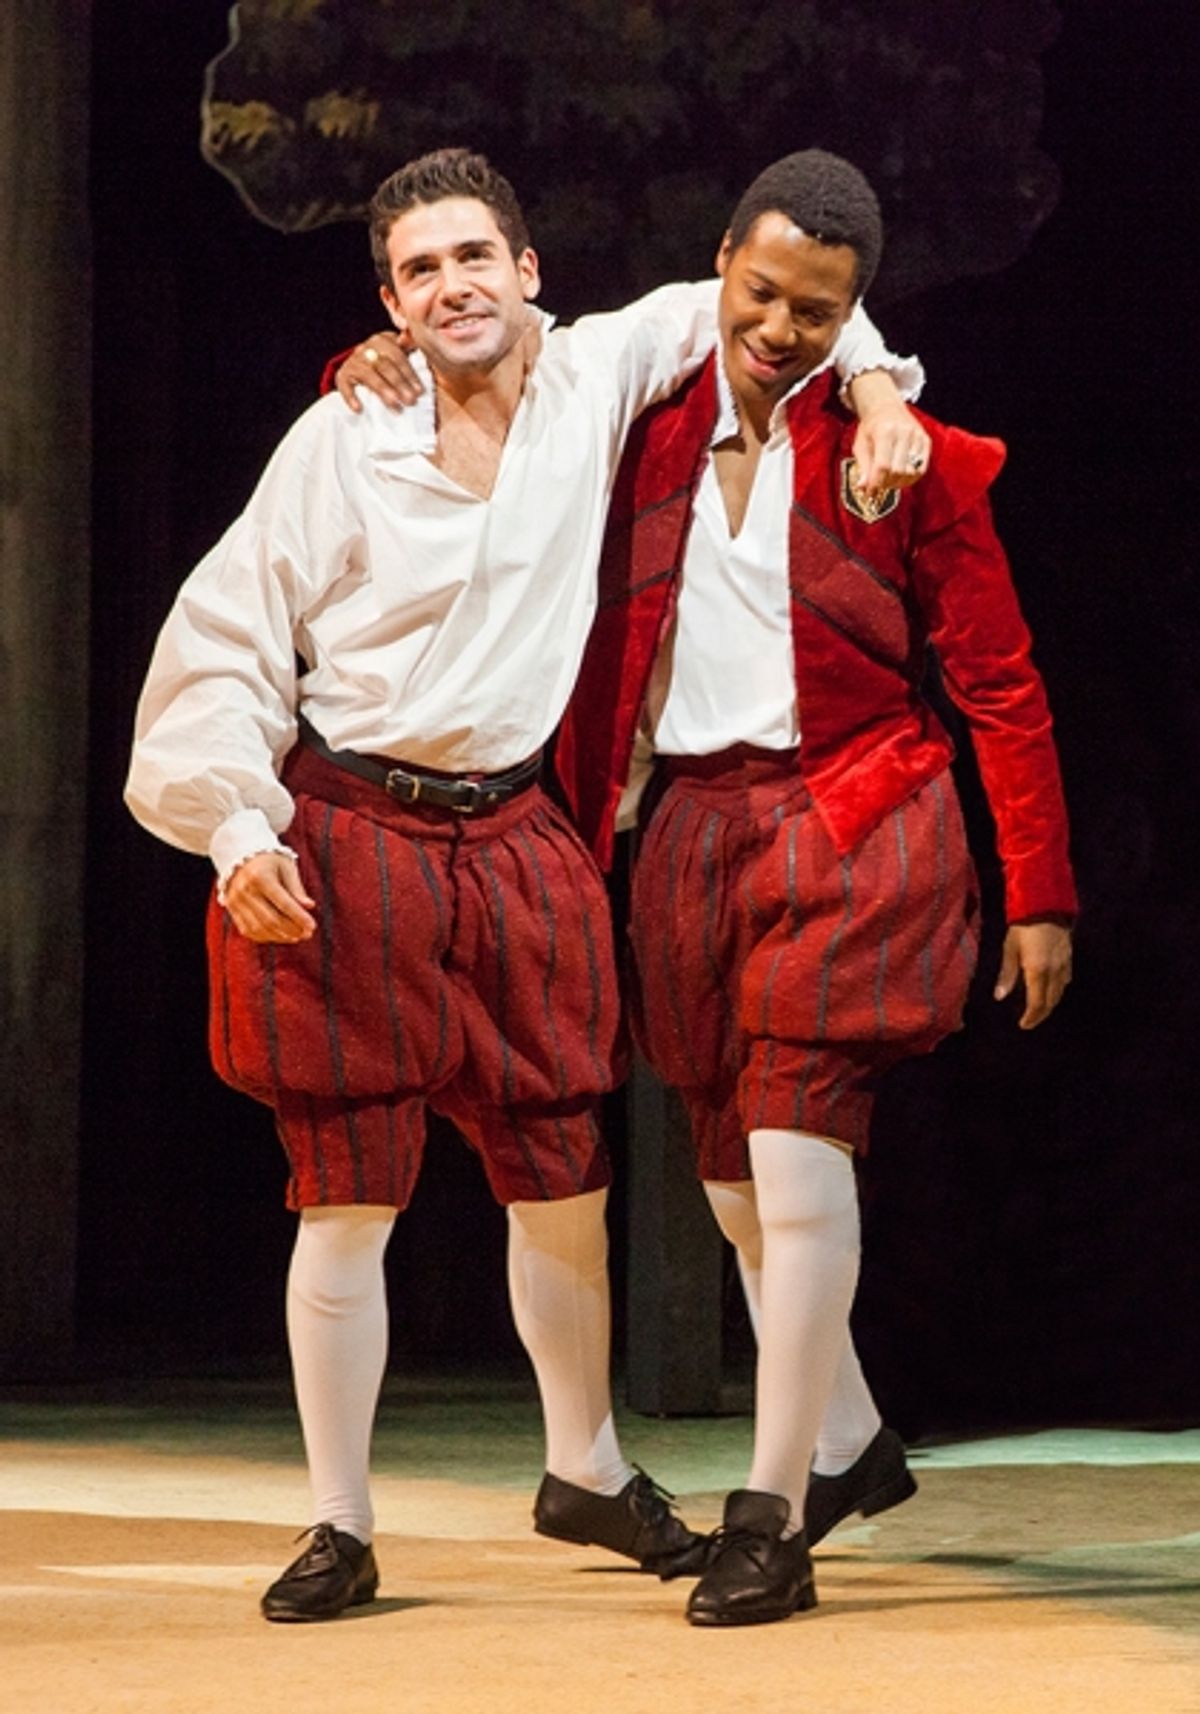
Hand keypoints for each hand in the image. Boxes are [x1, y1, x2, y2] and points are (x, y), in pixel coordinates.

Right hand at [224, 852, 315, 942]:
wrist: (240, 854)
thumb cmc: (269, 860)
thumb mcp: (286, 867)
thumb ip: (296, 888)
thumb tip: (310, 906)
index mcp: (260, 876)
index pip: (283, 903)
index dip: (299, 917)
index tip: (312, 926)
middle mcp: (245, 890)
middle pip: (271, 919)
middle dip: (292, 929)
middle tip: (307, 934)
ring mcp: (235, 901)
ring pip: (259, 928)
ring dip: (280, 936)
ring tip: (297, 936)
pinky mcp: (231, 909)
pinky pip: (248, 930)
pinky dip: (266, 936)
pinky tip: (281, 935)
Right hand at [336, 331, 423, 412]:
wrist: (362, 369)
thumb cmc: (388, 364)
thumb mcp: (401, 353)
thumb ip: (410, 346)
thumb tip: (416, 341)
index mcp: (382, 340)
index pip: (397, 355)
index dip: (409, 373)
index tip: (419, 391)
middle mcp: (366, 348)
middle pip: (384, 365)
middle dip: (399, 384)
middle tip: (410, 401)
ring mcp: (353, 361)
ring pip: (368, 375)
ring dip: (382, 390)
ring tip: (395, 406)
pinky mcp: (343, 375)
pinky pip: (345, 385)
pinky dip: (351, 397)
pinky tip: (359, 409)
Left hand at [847, 371, 931, 496]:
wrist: (886, 407)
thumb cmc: (871, 428)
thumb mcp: (860, 445)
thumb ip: (863, 467)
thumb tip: (863, 488)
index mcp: (885, 431)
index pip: (883, 465)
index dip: (876, 483)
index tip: (870, 493)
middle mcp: (904, 432)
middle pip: (898, 471)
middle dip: (886, 484)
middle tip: (878, 486)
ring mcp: (917, 436)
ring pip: (911, 472)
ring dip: (898, 483)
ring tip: (888, 480)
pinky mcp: (926, 441)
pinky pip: (921, 469)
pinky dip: (910, 478)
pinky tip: (900, 477)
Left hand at [994, 920, 1072, 1028]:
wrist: (1046, 906)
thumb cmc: (1023, 926)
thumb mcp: (1010, 948)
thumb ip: (1007, 974)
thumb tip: (999, 996)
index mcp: (1038, 971)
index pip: (1037, 1003)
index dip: (1031, 1017)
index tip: (1024, 1025)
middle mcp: (1054, 972)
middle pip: (1050, 1002)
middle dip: (1040, 1014)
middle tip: (1030, 1021)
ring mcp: (1064, 965)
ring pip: (1059, 993)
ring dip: (1049, 1004)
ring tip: (1038, 1009)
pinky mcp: (1069, 958)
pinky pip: (1065, 981)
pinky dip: (1057, 991)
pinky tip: (1050, 990)